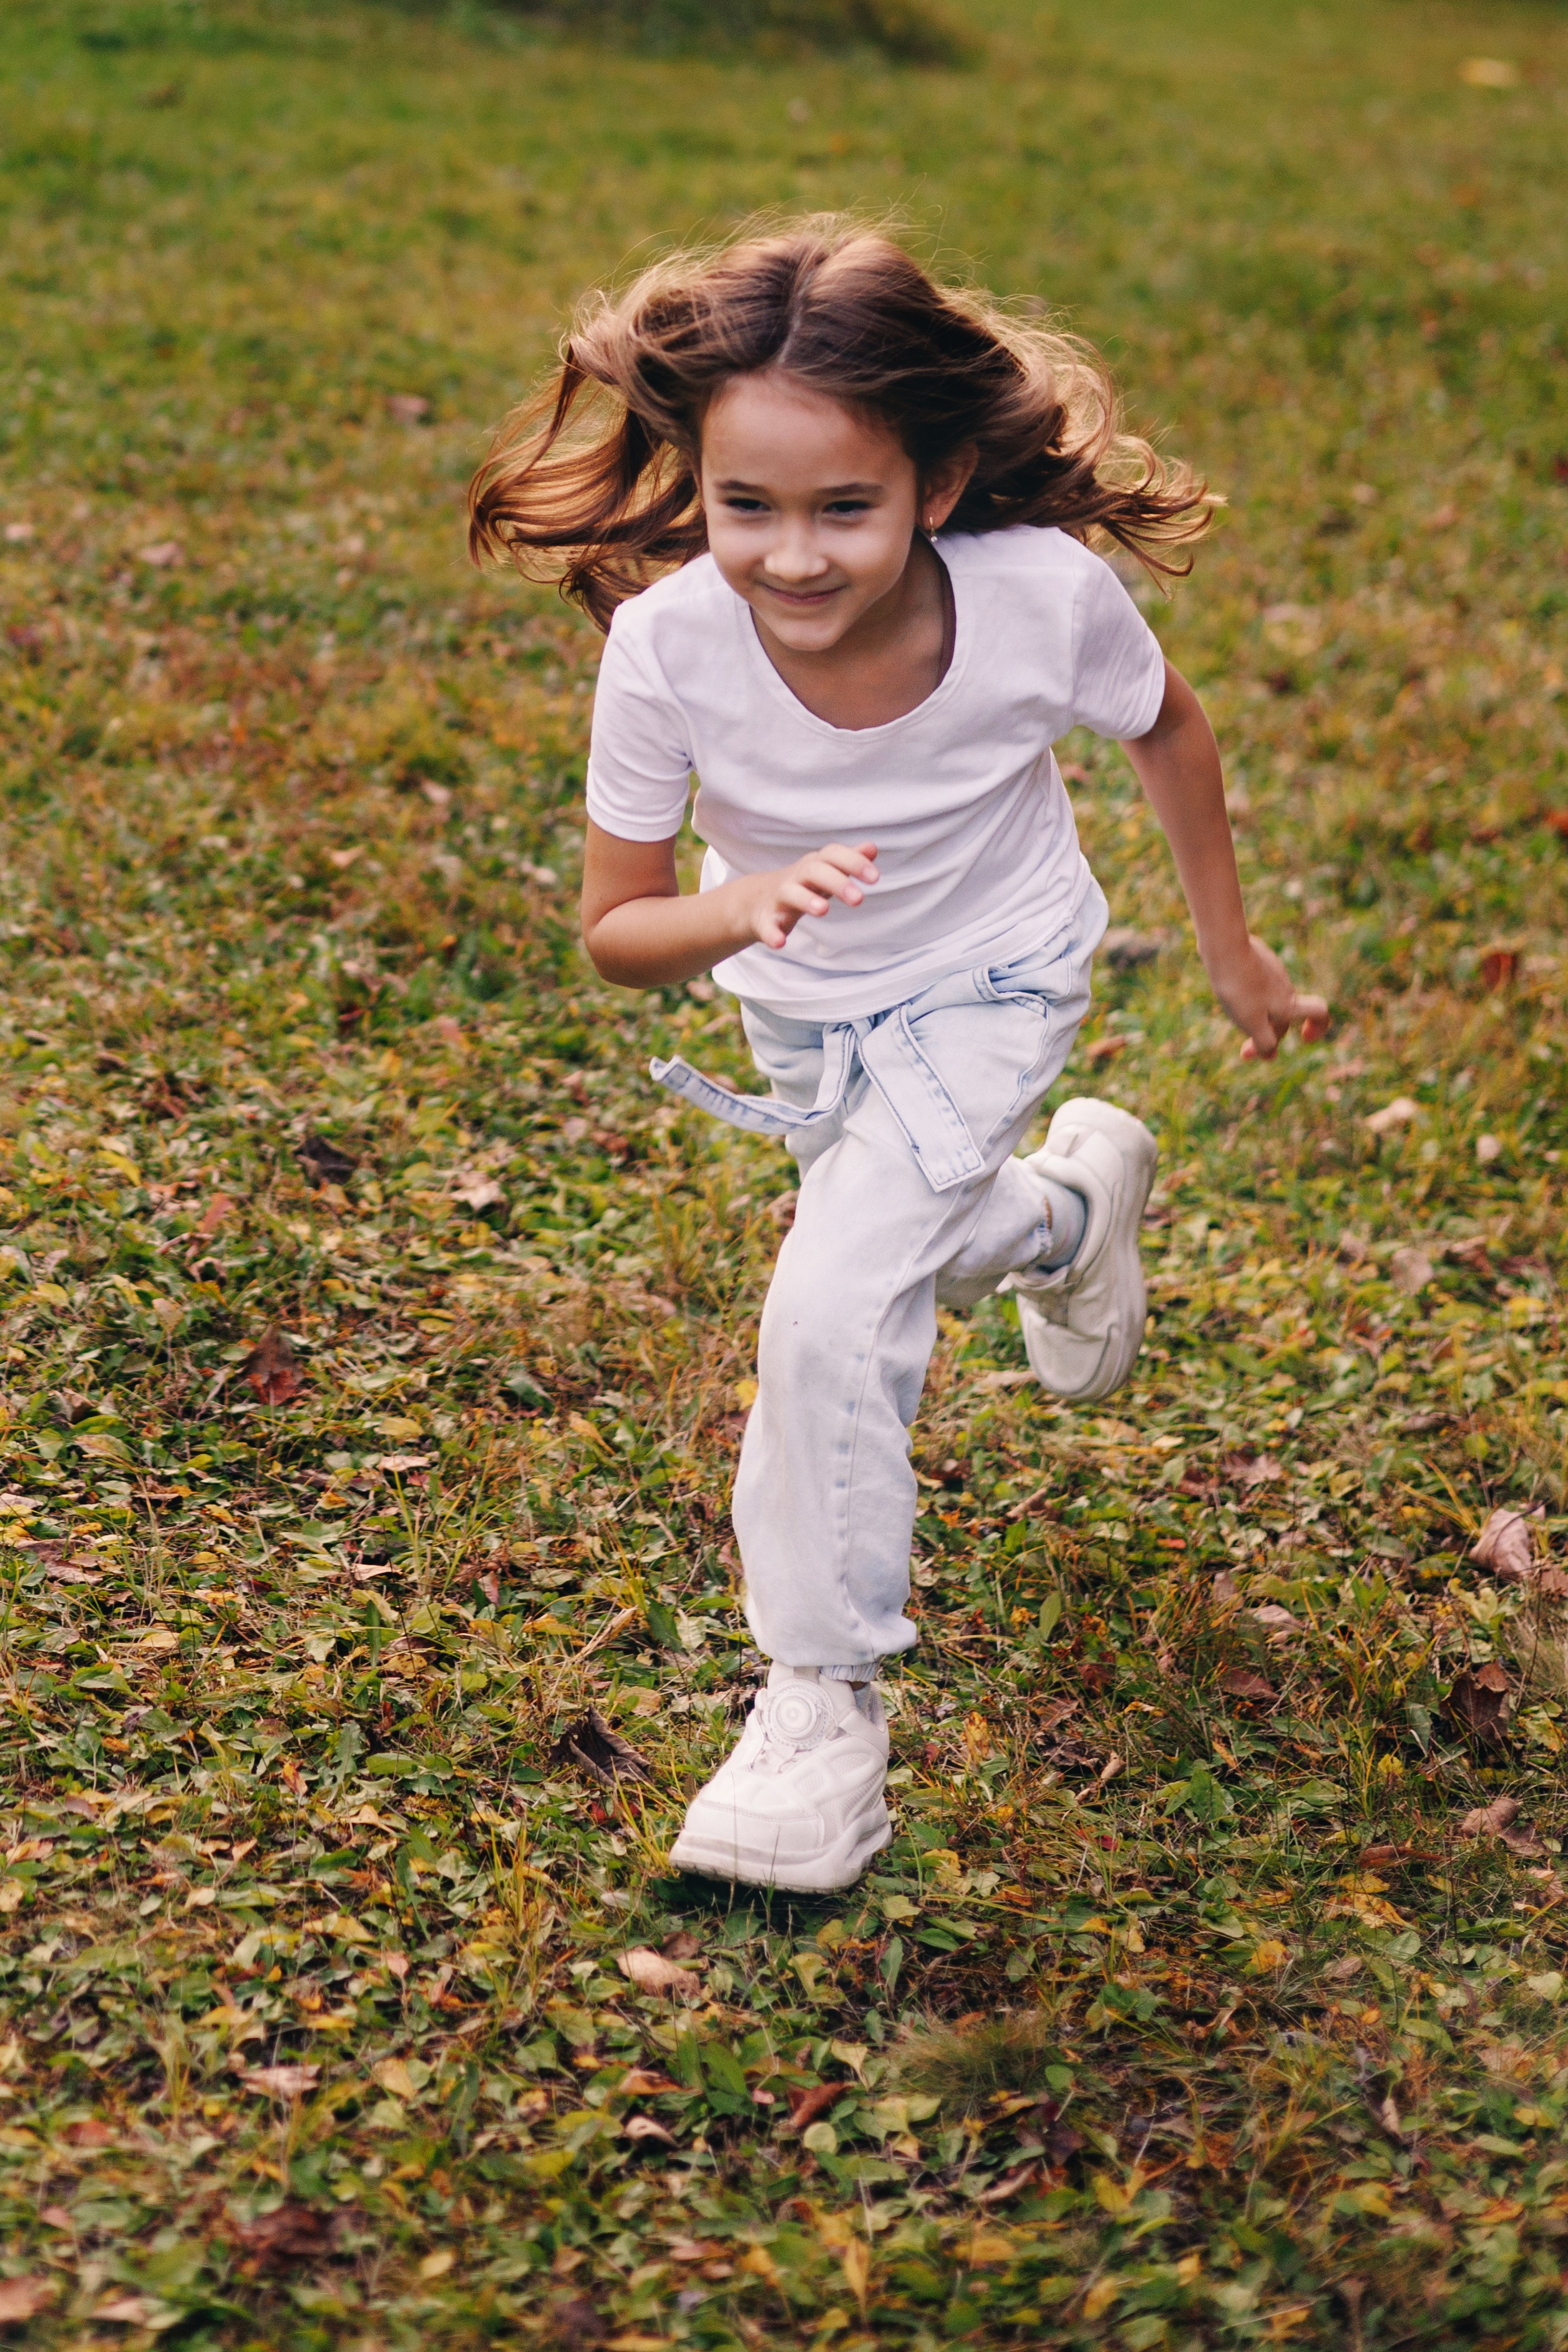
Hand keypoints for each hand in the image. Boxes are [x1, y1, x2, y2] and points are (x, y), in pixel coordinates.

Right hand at [744, 841, 878, 951]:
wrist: (756, 900)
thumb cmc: (801, 885)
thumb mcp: (824, 871)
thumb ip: (848, 861)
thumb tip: (872, 848)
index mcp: (813, 865)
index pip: (832, 854)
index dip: (853, 862)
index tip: (875, 877)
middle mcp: (796, 877)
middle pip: (814, 871)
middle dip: (837, 882)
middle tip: (859, 899)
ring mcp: (779, 898)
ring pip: (791, 893)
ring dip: (806, 900)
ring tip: (824, 910)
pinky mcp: (765, 919)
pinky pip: (767, 925)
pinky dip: (772, 933)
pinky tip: (780, 943)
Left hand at [1206, 934, 1329, 1059]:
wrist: (1224, 949)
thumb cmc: (1239, 989)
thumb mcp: (1252, 1022)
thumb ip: (1264, 1042)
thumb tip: (1270, 1056)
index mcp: (1288, 1005)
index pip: (1320, 1014)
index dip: (1318, 1028)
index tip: (1304, 1038)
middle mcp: (1284, 988)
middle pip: (1284, 1017)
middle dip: (1268, 1036)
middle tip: (1245, 1052)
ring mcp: (1272, 973)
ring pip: (1269, 1000)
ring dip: (1256, 1016)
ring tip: (1234, 1017)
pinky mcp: (1257, 962)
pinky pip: (1256, 984)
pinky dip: (1247, 995)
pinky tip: (1229, 993)